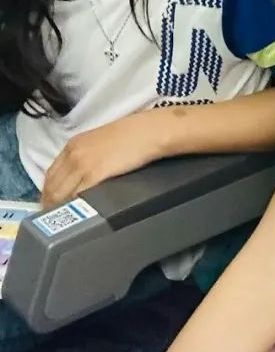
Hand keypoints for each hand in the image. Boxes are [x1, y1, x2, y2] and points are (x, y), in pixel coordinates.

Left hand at [40, 112, 168, 208]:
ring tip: (65, 220)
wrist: (149, 131)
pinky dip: (72, 207)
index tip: (52, 205)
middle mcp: (73, 154)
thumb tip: (78, 178)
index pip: (49, 175)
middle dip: (50, 204)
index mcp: (72, 145)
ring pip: (59, 195)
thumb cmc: (131, 135)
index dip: (48, 193)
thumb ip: (84, 157)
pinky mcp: (94, 175)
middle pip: (51, 187)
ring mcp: (82, 165)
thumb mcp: (99, 142)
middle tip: (57, 217)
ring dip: (58, 209)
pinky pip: (75, 197)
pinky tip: (77, 215)